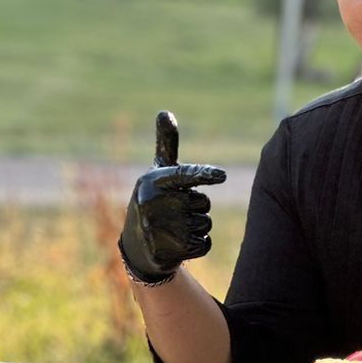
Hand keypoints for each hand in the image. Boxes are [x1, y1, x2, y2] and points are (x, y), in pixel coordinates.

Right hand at [118, 111, 226, 284]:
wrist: (139, 244)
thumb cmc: (155, 199)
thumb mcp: (159, 173)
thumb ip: (166, 145)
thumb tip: (165, 112)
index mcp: (153, 182)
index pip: (185, 175)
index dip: (204, 175)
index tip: (223, 176)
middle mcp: (154, 204)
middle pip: (203, 202)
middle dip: (197, 206)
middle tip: (177, 209)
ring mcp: (161, 229)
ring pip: (206, 223)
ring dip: (198, 226)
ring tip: (176, 226)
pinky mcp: (171, 251)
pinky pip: (206, 243)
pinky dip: (199, 244)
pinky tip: (181, 243)